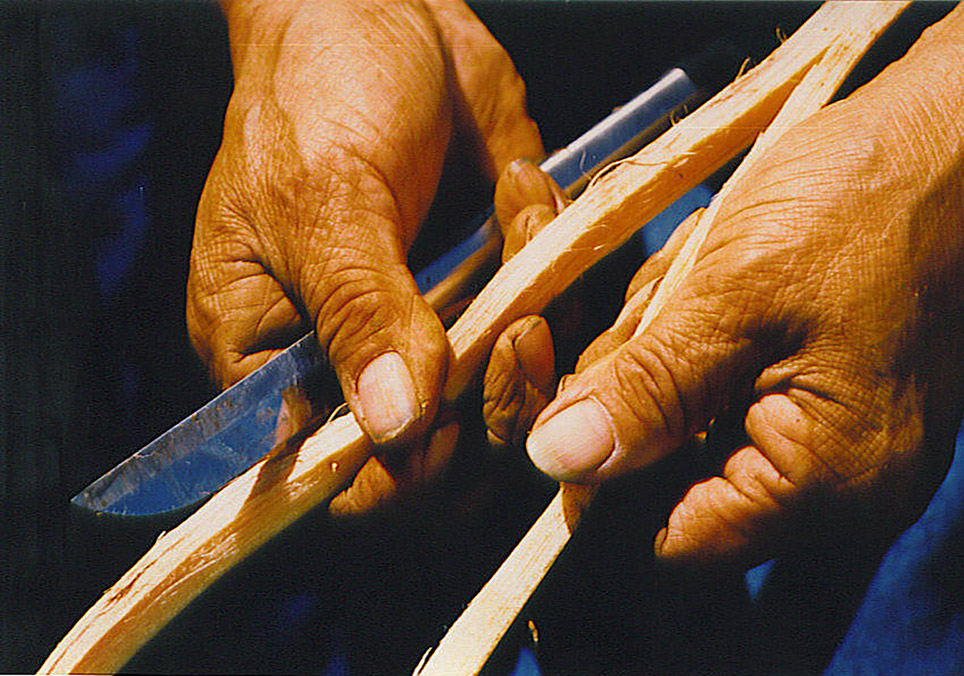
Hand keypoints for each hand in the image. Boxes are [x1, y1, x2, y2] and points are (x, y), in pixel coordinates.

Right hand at [187, 1, 540, 507]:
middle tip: (521, 321)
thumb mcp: (325, 198)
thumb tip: (392, 423)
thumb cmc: (317, 91)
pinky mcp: (492, 294)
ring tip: (521, 212)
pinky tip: (527, 189)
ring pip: (509, 405)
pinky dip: (559, 270)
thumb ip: (358, 310)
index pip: (332, 476)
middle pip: (437, 463)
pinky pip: (552, 330)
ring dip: (539, 325)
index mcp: (274, 365)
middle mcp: (353, 368)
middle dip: (493, 403)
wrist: (379, 12)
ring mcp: (431, 336)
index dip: (398, 471)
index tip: (452, 407)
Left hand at [486, 4, 963, 566]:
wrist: (952, 142)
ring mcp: (835, 443)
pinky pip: (721, 395)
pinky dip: (695, 341)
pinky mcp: (822, 400)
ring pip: (687, 431)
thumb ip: (646, 391)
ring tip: (705, 270)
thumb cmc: (865, 202)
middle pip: (672, 482)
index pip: (671, 539)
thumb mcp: (735, 293)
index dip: (604, 479)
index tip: (574, 397)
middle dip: (638, 390)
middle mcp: (838, 488)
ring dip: (664, 350)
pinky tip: (716, 274)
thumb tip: (557, 461)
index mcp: (828, 482)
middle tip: (663, 298)